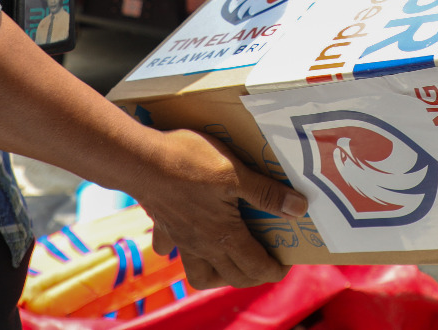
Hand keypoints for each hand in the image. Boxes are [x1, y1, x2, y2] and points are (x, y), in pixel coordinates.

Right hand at [133, 128, 306, 289]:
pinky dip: (183, 250)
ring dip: (218, 274)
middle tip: (267, 261)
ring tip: (231, 260)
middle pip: (232, 277)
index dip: (274, 270)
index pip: (255, 267)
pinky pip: (172, 250)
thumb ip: (266, 193)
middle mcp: (202, 246)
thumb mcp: (236, 172)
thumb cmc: (188, 163)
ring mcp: (180, 239)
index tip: (286, 264)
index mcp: (224, 236)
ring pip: (199, 274)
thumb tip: (299, 208)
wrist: (139, 160)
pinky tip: (190, 236)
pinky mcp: (163, 226)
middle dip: (253, 276)